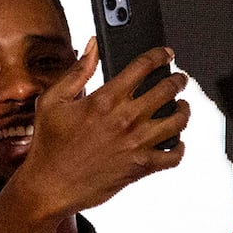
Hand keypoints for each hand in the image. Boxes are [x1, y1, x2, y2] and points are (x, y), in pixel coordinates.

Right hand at [9, 42, 188, 221]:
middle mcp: (126, 119)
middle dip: (178, 81)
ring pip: (177, 121)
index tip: (166, 55)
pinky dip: (179, 148)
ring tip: (181, 107)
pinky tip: (176, 142)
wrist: (49, 186)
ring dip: (183, 111)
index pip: (144, 66)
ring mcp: (136, 143)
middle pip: (167, 90)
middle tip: (179, 80)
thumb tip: (92, 46)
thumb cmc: (49, 146)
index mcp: (106, 99)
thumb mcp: (53, 101)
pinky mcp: (141, 167)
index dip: (160, 55)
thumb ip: (77, 71)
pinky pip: (173, 156)